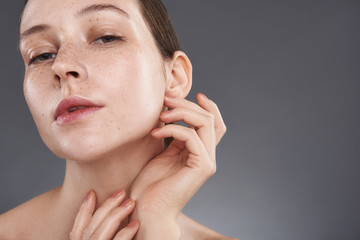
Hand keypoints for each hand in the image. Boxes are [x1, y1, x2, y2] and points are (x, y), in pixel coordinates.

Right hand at [70, 190, 138, 239]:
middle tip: (121, 192)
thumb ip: (105, 232)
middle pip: (90, 228)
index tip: (91, 192)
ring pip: (98, 234)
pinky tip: (135, 224)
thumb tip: (113, 212)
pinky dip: (124, 233)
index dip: (83, 210)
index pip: (77, 230)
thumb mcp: (106, 236)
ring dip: (116, 215)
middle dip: (106, 207)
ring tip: (131, 203)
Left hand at [129, 93, 225, 238]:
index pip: (214, 124)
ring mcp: (207, 162)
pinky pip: (191, 136)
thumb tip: (172, 111)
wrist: (146, 210)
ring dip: (181, 112)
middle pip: (209, 119)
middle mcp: (207, 156)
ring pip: (205, 123)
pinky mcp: (201, 167)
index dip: (208, 106)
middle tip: (166, 98)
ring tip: (160, 114)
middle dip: (186, 104)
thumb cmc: (150, 185)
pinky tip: (155, 133)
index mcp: (200, 152)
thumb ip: (174, 135)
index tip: (194, 93)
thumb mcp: (163, 152)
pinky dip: (173, 129)